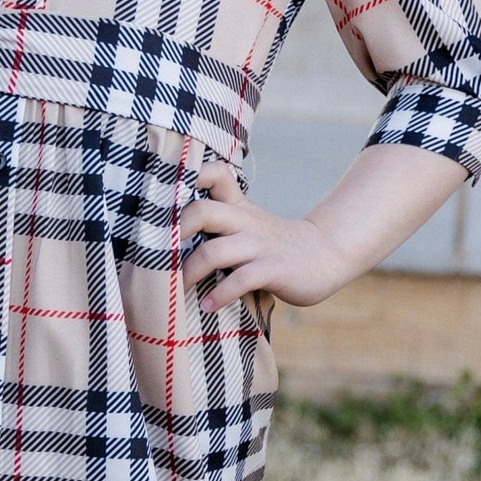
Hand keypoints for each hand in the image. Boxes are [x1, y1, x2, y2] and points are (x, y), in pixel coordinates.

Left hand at [178, 161, 352, 309]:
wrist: (325, 254)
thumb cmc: (273, 243)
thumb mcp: (246, 222)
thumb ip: (217, 219)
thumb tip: (166, 232)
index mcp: (237, 207)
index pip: (215, 174)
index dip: (191, 175)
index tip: (163, 194)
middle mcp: (245, 221)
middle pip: (203, 211)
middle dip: (174, 231)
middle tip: (155, 254)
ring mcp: (260, 245)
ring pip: (215, 251)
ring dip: (190, 273)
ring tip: (177, 290)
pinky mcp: (274, 269)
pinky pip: (241, 280)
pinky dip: (220, 295)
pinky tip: (208, 306)